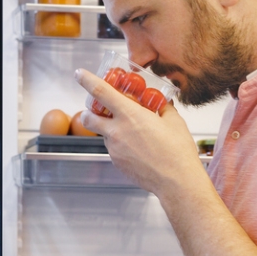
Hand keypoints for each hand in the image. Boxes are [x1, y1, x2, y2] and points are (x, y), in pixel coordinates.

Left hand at [73, 69, 204, 196]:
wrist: (176, 182)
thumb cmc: (177, 151)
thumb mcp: (174, 122)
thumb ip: (164, 109)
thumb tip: (163, 104)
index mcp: (130, 115)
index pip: (101, 92)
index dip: (87, 80)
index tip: (79, 74)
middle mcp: (117, 131)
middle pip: (88, 118)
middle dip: (88, 112)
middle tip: (98, 110)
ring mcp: (114, 149)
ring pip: (103, 135)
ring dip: (110, 130)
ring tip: (131, 133)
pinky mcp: (117, 163)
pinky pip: (113, 149)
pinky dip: (120, 145)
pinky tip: (138, 149)